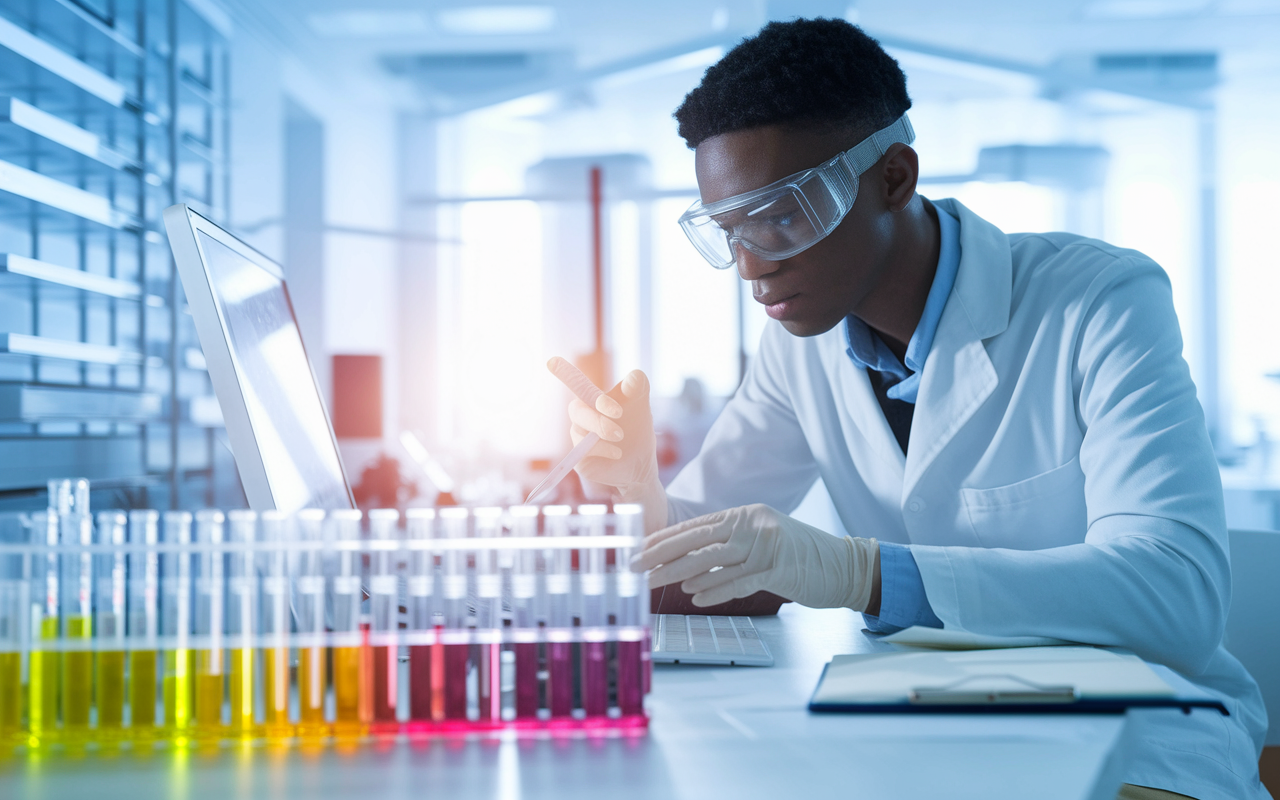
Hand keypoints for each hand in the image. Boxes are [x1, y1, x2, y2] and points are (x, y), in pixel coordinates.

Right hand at [564, 368, 665, 530]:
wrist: (642, 461)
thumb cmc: (637, 428)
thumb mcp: (642, 405)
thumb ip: (638, 386)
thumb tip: (634, 375)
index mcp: (593, 399)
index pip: (575, 383)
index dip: (564, 373)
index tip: (551, 361)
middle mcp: (582, 417)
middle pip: (576, 409)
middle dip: (597, 414)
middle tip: (619, 415)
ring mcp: (578, 438)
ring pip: (579, 432)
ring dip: (602, 430)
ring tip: (621, 437)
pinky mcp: (579, 459)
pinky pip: (583, 452)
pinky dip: (602, 449)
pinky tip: (617, 452)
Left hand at [633, 504, 877, 609]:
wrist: (844, 566)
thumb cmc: (798, 558)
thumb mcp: (760, 542)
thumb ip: (728, 547)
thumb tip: (685, 564)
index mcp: (745, 515)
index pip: (695, 527)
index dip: (663, 540)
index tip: (637, 551)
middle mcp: (753, 524)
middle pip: (697, 540)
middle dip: (660, 555)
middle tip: (634, 568)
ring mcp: (767, 545)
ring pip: (712, 560)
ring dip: (679, 574)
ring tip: (655, 583)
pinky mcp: (780, 569)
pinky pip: (740, 580)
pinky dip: (715, 590)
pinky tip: (696, 599)